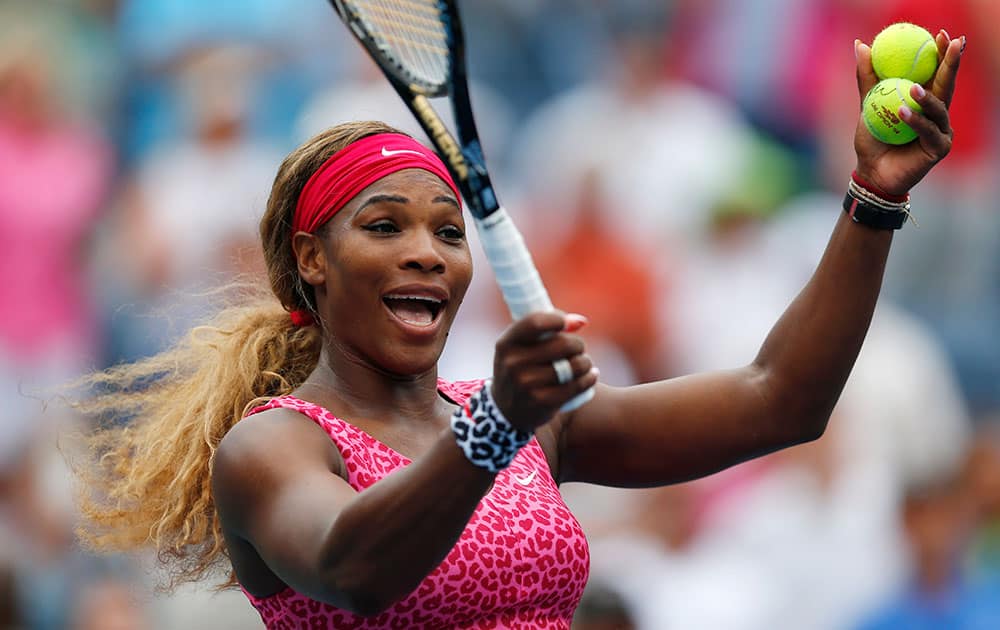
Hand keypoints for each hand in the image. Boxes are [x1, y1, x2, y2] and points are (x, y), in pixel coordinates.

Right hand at [491, 312, 596, 430]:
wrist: (506, 410)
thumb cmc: (521, 368)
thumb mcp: (519, 347)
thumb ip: (543, 330)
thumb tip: (580, 322)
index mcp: (506, 344)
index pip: (535, 322)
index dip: (558, 319)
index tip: (570, 324)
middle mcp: (513, 363)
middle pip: (561, 344)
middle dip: (578, 344)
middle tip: (579, 348)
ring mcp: (527, 384)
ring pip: (573, 365)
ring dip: (586, 362)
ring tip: (585, 363)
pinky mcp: (542, 402)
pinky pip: (576, 385)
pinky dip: (589, 378)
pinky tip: (591, 375)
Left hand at [853, 32, 963, 195]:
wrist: (871, 172)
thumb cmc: (872, 139)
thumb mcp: (867, 104)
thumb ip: (868, 77)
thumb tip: (860, 44)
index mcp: (924, 99)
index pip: (936, 71)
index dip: (942, 53)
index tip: (940, 34)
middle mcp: (937, 112)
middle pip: (948, 83)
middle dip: (951, 63)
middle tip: (952, 45)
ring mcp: (941, 129)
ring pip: (940, 108)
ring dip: (927, 97)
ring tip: (913, 89)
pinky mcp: (939, 147)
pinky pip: (929, 131)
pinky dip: (916, 122)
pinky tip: (903, 112)